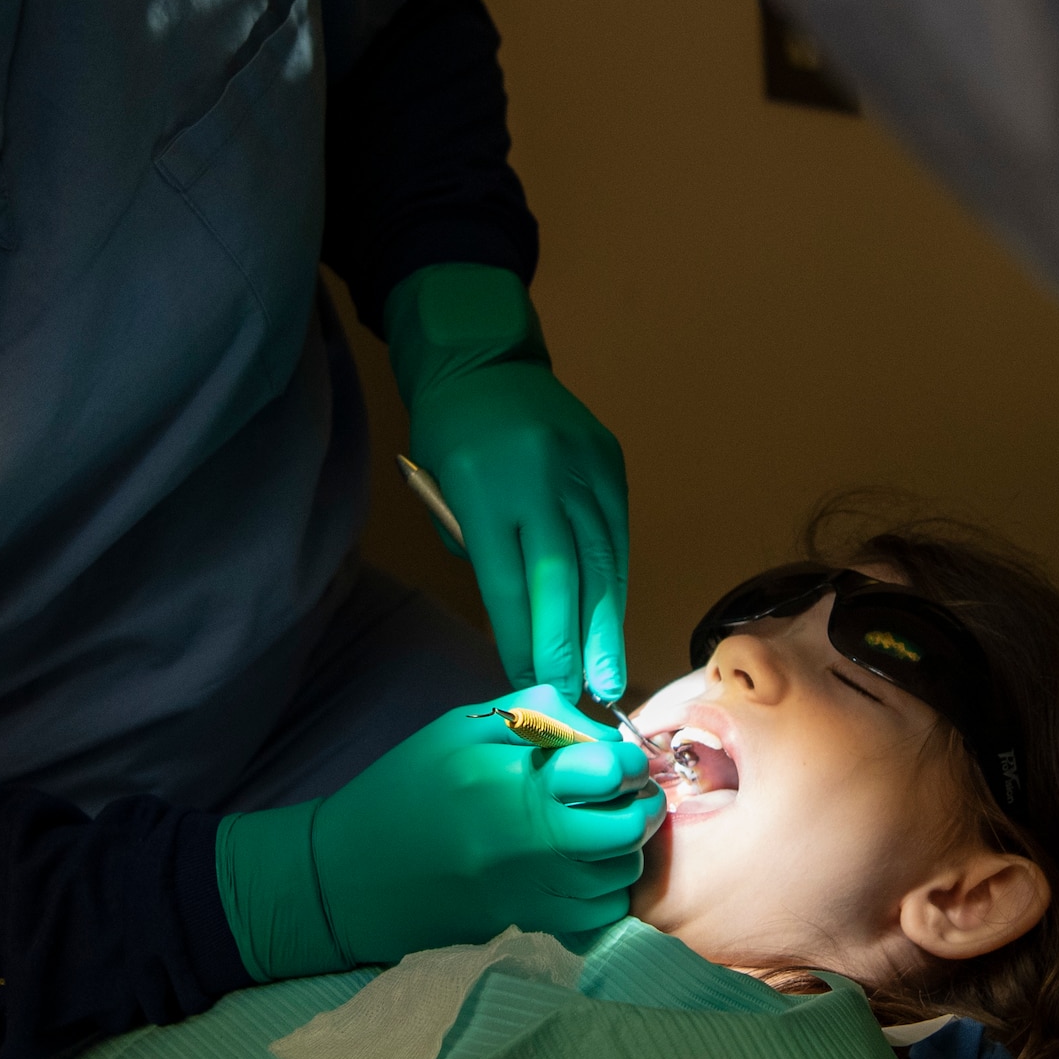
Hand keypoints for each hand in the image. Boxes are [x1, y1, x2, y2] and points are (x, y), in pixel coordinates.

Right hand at [216, 685, 663, 978]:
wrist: (349, 875)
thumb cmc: (405, 789)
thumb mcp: (458, 730)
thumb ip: (536, 716)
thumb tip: (601, 734)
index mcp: (505, 779)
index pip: (607, 768)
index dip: (624, 759)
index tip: (615, 758)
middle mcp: (526, 840)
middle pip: (627, 826)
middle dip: (637, 804)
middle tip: (622, 793)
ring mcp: (532, 891)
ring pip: (621, 872)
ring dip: (624, 847)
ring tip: (597, 829)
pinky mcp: (530, 926)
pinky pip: (602, 913)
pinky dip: (604, 889)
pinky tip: (579, 869)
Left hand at [386, 264, 628, 698]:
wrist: (482, 362)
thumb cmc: (449, 438)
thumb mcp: (442, 495)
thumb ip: (480, 552)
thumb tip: (522, 622)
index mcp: (483, 491)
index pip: (508, 584)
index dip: (523, 639)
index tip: (531, 683)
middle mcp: (538, 480)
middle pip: (563, 577)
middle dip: (574, 643)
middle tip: (584, 696)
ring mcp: (580, 468)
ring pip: (601, 559)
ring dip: (605, 623)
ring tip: (610, 674)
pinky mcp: (609, 461)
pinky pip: (616, 533)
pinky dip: (615, 580)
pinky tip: (613, 617)